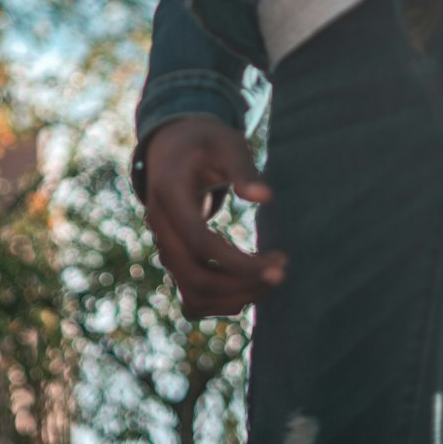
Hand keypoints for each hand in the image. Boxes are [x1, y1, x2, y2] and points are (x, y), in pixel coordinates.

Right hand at [144, 116, 287, 318]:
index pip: (200, 242)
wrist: (172, 147)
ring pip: (193, 294)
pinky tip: (251, 286)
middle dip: (242, 283)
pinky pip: (192, 296)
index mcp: (169, 194)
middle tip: (282, 271)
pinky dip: (221, 302)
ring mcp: (165, 246)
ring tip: (271, 278)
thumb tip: (266, 197)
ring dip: (235, 296)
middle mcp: (160, 227)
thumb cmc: (205, 141)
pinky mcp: (174, 258)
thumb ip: (243, 167)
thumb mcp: (225, 142)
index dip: (239, 261)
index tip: (280, 261)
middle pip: (195, 277)